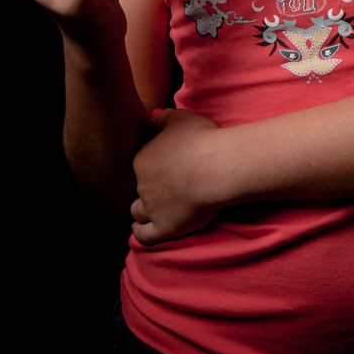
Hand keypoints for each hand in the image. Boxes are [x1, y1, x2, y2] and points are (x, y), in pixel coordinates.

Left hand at [131, 109, 220, 245]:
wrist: (215, 167)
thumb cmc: (200, 139)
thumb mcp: (180, 118)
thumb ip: (163, 118)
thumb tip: (154, 118)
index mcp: (143, 159)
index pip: (142, 163)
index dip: (153, 164)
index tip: (165, 165)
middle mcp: (142, 184)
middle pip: (140, 187)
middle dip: (149, 187)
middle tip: (164, 186)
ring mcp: (152, 208)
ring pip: (138, 211)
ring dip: (141, 210)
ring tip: (146, 211)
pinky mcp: (164, 227)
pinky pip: (144, 235)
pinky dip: (140, 233)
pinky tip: (139, 231)